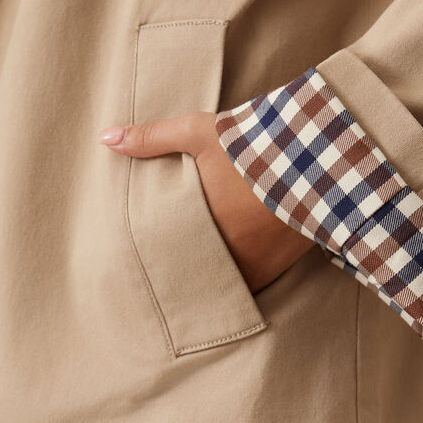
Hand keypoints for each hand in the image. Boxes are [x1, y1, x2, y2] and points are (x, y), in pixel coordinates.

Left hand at [99, 112, 314, 293]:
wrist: (317, 158)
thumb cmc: (254, 144)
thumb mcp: (199, 133)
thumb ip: (151, 138)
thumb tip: (105, 138)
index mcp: (196, 222)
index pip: (160, 254)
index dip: (147, 263)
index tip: (137, 268)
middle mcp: (221, 252)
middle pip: (187, 276)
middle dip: (175, 278)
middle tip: (159, 284)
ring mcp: (249, 265)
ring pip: (216, 288)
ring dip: (206, 285)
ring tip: (190, 289)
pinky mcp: (274, 269)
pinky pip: (248, 289)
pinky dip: (237, 287)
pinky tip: (227, 286)